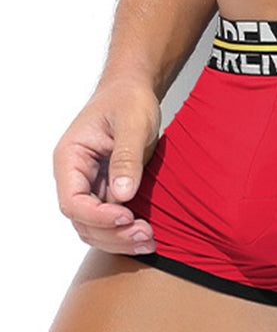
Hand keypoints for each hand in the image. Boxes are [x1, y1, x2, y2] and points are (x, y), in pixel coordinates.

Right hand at [53, 78, 160, 254]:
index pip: (72, 201)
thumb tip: (123, 196)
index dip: (97, 216)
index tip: (127, 216)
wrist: (133, 91)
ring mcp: (91, 185)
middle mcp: (75, 176)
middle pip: (82, 221)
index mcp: (70, 158)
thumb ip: (126, 158)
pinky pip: (110, 220)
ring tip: (150, 241)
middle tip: (146, 235)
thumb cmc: (128, 99)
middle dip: (112, 234)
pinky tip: (148, 235)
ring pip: (95, 227)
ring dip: (120, 239)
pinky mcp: (108, 189)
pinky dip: (126, 231)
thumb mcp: (133, 123)